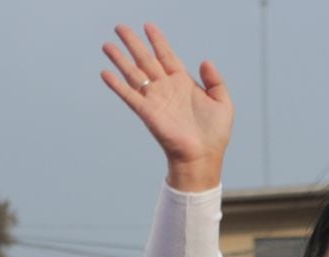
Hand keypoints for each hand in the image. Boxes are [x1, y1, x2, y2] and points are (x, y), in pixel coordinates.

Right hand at [100, 24, 233, 190]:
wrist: (203, 157)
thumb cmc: (214, 135)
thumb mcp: (222, 102)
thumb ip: (215, 80)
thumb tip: (204, 60)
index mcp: (183, 83)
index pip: (167, 56)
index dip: (158, 41)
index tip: (148, 26)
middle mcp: (166, 89)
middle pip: (145, 59)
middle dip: (133, 43)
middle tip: (120, 27)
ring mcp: (155, 100)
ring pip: (133, 73)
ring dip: (120, 59)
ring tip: (107, 44)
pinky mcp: (147, 113)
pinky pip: (129, 95)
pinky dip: (116, 85)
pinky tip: (105, 73)